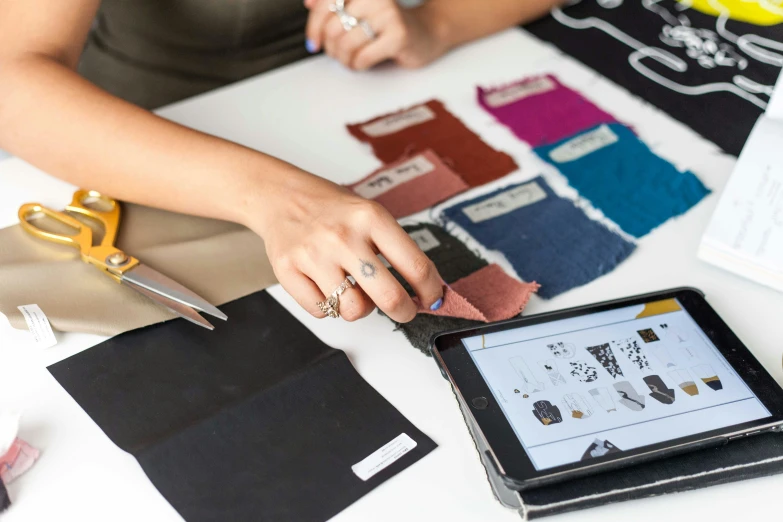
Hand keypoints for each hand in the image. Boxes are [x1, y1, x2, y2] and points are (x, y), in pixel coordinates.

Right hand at [244, 165, 443, 322]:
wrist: (279, 196)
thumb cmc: (330, 208)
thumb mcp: (369, 213)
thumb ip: (394, 247)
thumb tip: (423, 287)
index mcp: (371, 218)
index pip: (416, 265)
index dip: (431, 290)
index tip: (433, 299)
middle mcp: (343, 237)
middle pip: (389, 296)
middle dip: (404, 311)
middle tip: (405, 310)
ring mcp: (314, 256)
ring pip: (353, 310)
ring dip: (361, 309)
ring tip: (357, 293)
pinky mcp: (288, 271)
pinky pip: (323, 311)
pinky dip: (331, 307)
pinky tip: (329, 288)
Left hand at [304, 0, 446, 70]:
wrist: (427, 32)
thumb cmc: (389, 24)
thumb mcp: (359, 10)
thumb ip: (334, 6)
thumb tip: (308, 2)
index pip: (326, 4)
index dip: (314, 26)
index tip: (314, 42)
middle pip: (333, 27)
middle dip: (331, 48)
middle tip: (337, 54)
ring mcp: (388, 15)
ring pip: (346, 44)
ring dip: (344, 59)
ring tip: (351, 60)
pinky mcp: (398, 36)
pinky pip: (363, 57)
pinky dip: (358, 65)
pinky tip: (363, 63)